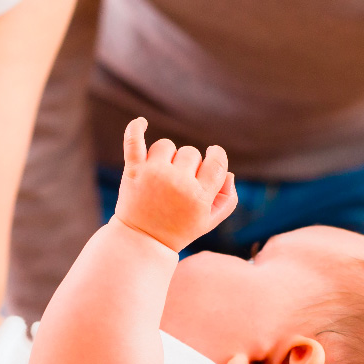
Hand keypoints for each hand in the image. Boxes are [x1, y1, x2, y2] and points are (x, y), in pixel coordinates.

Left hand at [112, 117, 238, 251]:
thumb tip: (229, 173)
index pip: (217, 162)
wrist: (141, 241)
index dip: (216, 156)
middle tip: (177, 185)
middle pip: (191, 153)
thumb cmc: (178, 230)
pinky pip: (134, 142)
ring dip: (166, 156)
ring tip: (160, 176)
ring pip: (167, 145)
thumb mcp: (209, 222)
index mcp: (199, 197)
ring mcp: (154, 175)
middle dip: (188, 164)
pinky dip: (135, 129)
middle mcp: (178, 183)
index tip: (211, 157)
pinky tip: (141, 123)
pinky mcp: (133, 171)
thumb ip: (227, 199)